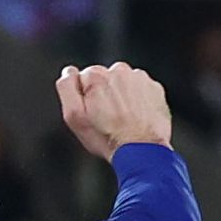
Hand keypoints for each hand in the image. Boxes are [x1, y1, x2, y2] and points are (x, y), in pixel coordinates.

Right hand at [56, 62, 172, 160]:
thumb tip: (68, 72)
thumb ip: (66, 88)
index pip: (82, 78)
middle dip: (103, 95)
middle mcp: (119, 71)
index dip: (84, 98)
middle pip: (103, 79)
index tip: (91, 112)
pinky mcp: (154, 87)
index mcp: (96, 76)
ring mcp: (139, 79)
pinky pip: (140, 90)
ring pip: (122, 83)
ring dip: (120, 97)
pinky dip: (137, 101)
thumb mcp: (74, 116)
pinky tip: (135, 117)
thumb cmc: (108, 138)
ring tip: (121, 119)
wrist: (141, 149)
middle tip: (106, 118)